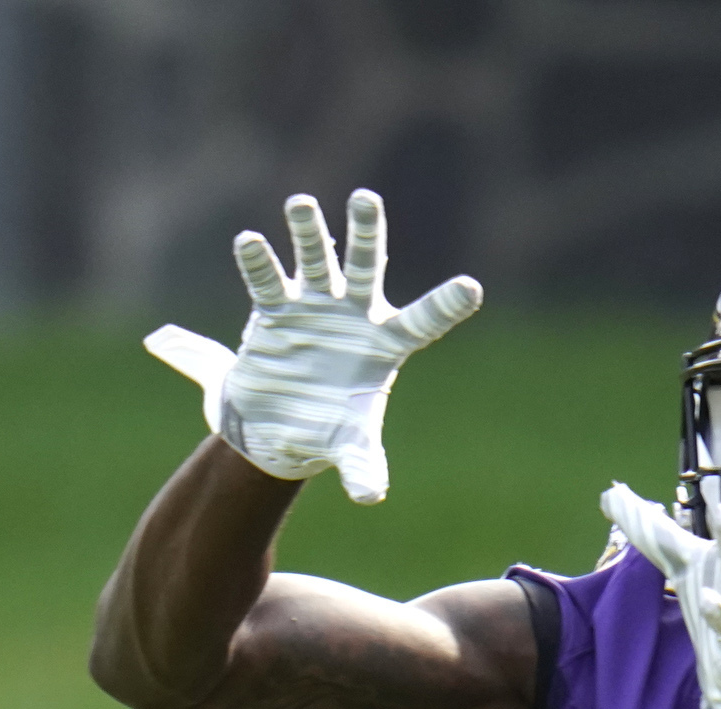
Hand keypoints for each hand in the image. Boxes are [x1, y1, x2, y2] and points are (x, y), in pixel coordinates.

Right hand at [144, 189, 482, 504]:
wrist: (279, 427)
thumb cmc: (327, 432)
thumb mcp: (349, 450)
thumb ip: (363, 466)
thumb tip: (372, 497)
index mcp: (385, 345)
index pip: (422, 321)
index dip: (446, 306)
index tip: (472, 288)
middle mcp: (352, 315)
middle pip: (365, 266)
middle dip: (365, 232)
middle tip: (365, 199)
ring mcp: (314, 307)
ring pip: (315, 261)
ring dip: (307, 233)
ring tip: (300, 204)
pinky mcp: (276, 312)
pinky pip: (268, 283)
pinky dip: (259, 264)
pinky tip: (249, 242)